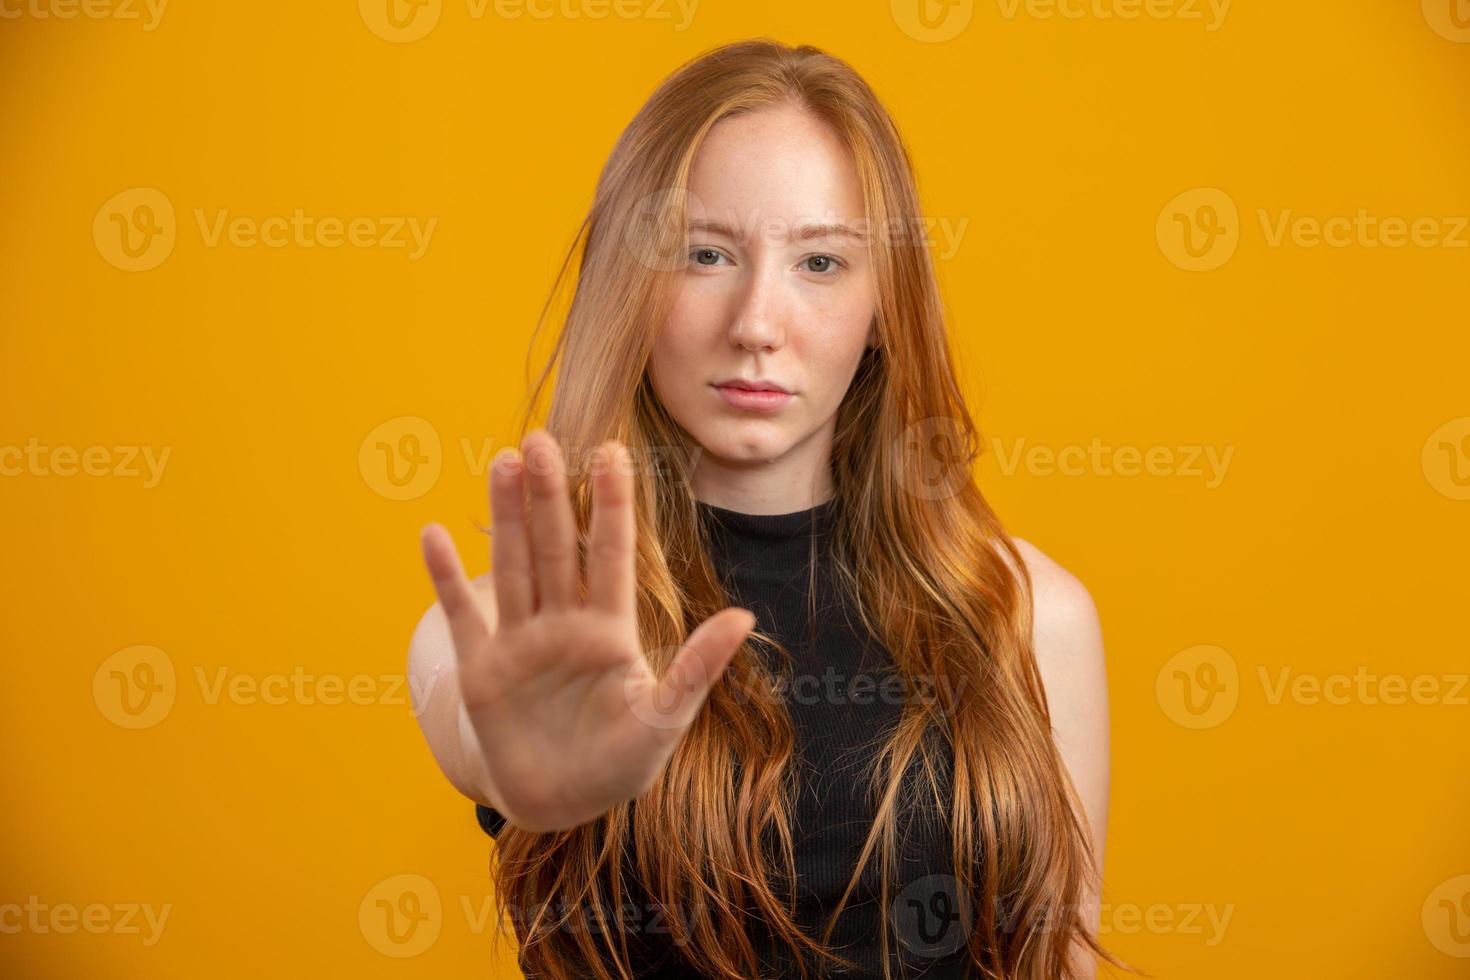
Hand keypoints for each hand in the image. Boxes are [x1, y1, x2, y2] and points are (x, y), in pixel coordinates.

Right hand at [418, 429, 754, 832]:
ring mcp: (519, 642)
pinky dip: (446, 580)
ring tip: (503, 464)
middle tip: (541, 440)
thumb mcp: (665, 718)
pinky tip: (434, 535)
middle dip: (548, 496)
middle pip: (554, 547)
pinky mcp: (482, 669)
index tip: (611, 453)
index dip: (610, 505)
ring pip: (512, 567)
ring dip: (505, 518)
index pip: (609, 555)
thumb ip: (698, 666)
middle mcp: (563, 624)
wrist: (563, 807)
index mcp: (609, 631)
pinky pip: (463, 616)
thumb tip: (745, 616)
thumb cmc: (621, 764)